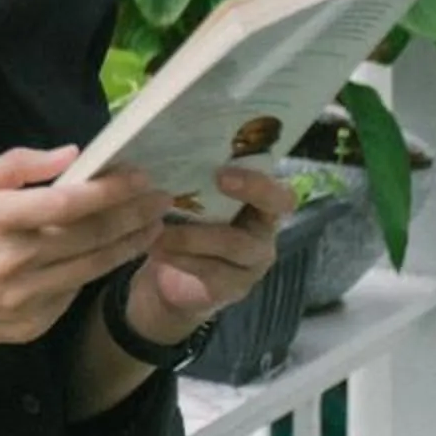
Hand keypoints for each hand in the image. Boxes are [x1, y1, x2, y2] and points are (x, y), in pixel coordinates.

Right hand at [0, 146, 168, 365]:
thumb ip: (15, 166)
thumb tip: (71, 154)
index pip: (70, 203)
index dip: (111, 189)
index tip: (139, 175)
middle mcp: (16, 261)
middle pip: (92, 236)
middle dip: (134, 214)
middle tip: (161, 198)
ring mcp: (27, 298)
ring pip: (94, 268)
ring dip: (130, 244)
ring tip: (153, 226)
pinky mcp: (33, 325)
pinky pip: (74, 292)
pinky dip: (96, 270)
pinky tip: (112, 254)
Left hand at [124, 169, 296, 343]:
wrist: (169, 282)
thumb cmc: (182, 227)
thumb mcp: (189, 201)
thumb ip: (192, 179)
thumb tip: (165, 149)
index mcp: (257, 203)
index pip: (279, 191)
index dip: (257, 181)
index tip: (221, 173)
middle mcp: (263, 231)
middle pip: (270, 212)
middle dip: (237, 198)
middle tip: (200, 187)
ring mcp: (253, 262)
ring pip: (234, 244)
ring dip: (193, 234)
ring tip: (158, 228)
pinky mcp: (233, 286)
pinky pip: (212, 271)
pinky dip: (181, 257)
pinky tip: (156, 248)